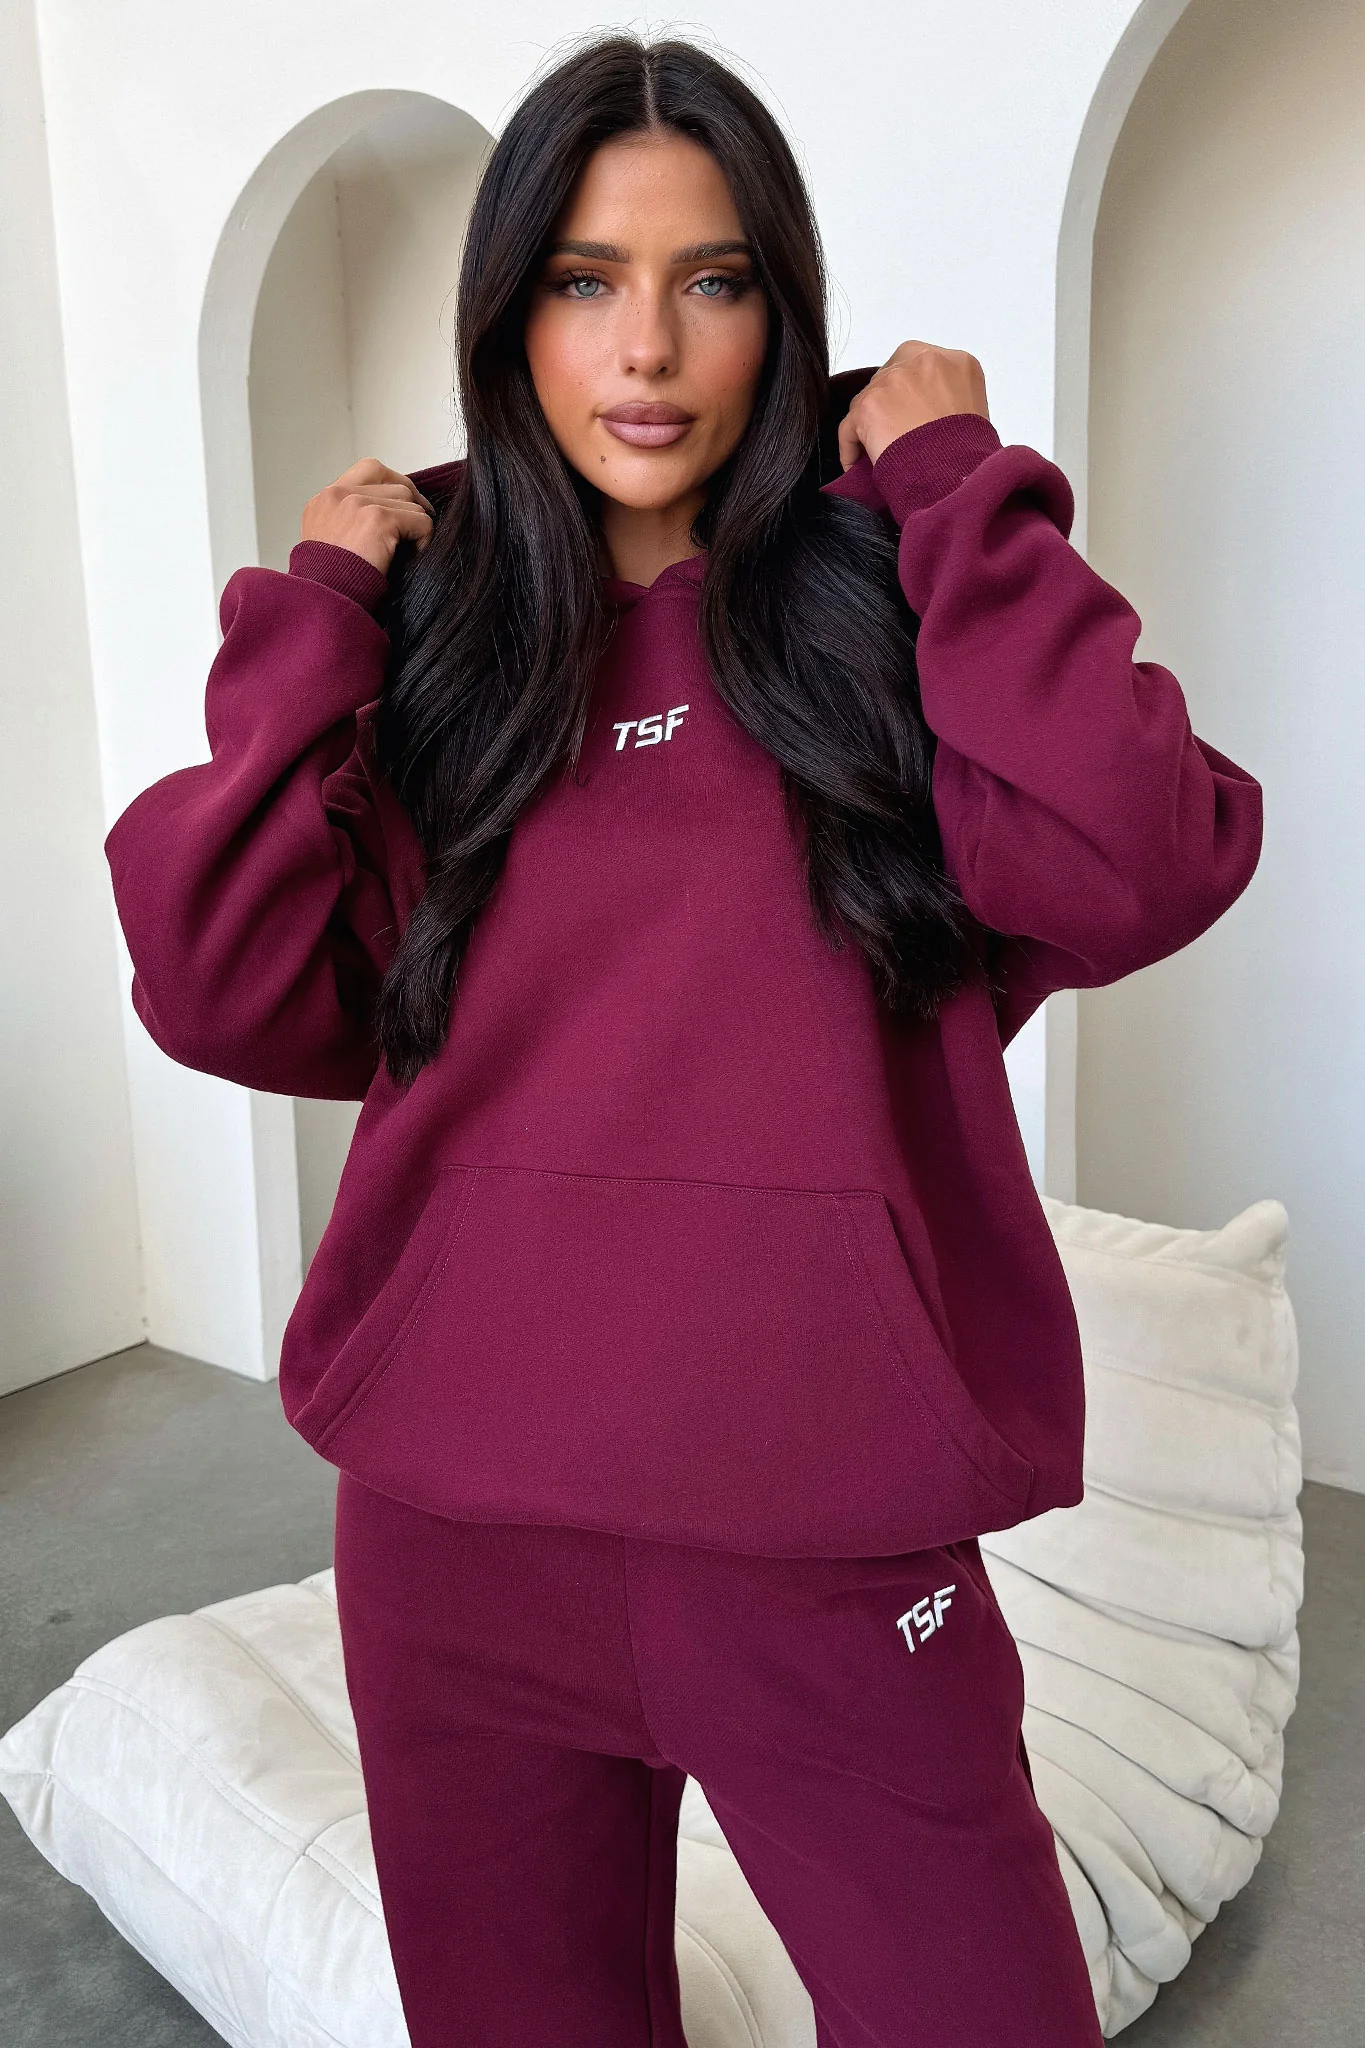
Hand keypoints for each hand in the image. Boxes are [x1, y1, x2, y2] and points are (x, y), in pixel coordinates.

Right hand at [300, 458, 435, 573]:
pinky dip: (424, 538)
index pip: (369, 471)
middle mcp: (337, 495)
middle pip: (393, 481)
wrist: (325, 602)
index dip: (393, 486)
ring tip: (409, 549)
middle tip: (419, 523)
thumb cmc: (331, 584)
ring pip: (408, 499)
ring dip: (415, 524)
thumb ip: (350, 520)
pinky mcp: (377, 519)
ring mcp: (356, 503)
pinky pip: (420, 519)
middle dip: (411, 502)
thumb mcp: (329, 542)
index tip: (404, 506)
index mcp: (325, 500)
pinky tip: (414, 555)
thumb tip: (388, 512)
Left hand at [837, 342, 989, 470]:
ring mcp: (893, 380)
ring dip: (870, 424)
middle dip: (889, 403)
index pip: (920, 365)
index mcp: (956, 362)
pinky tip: (858, 466)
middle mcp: (923, 361)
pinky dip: (851, 448)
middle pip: (891, 375)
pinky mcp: (868, 404)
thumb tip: (926, 412)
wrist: (957, 476)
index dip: (912, 391)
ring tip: (878, 452)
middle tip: (892, 432)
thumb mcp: (975, 412)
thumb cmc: (970, 455)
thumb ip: (949, 397)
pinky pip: (849, 426)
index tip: (909, 412)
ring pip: (869, 399)